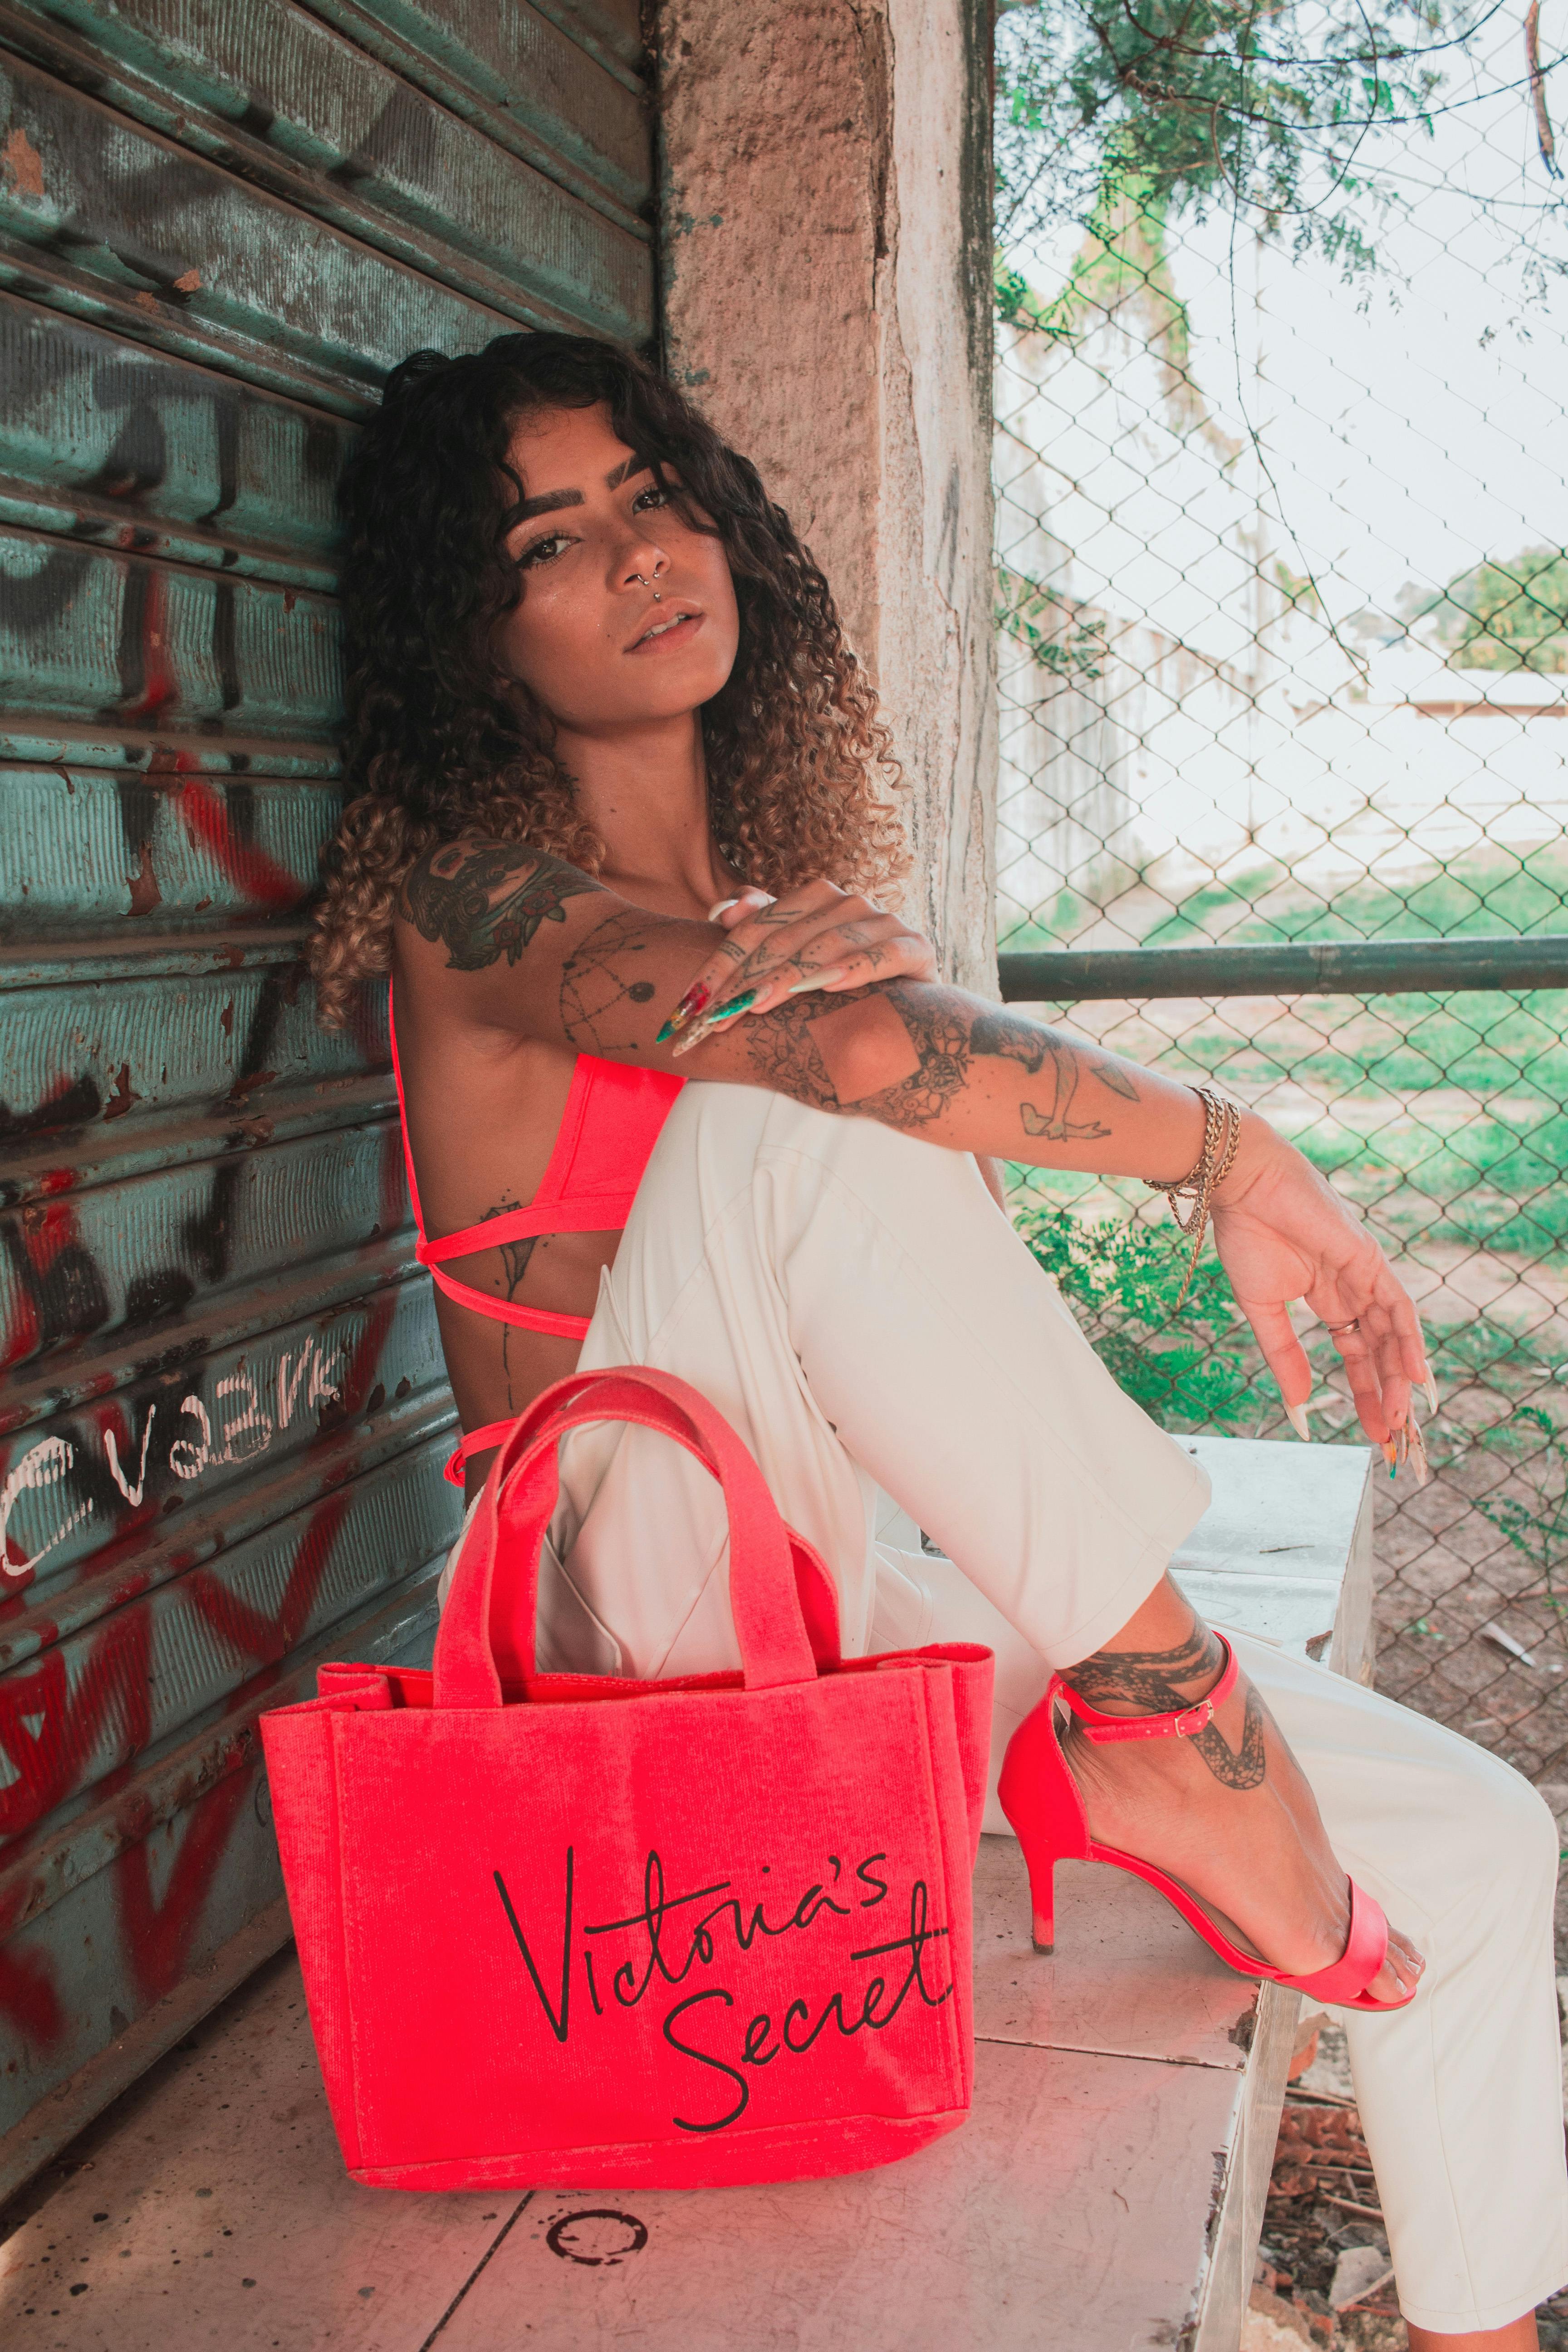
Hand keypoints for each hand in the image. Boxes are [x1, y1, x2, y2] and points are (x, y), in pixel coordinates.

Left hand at [658, 880, 938, 1051]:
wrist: (911, 1005)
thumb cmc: (842, 980)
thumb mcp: (795, 957)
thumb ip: (762, 929)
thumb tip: (725, 911)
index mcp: (815, 897)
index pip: (757, 928)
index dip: (720, 963)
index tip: (690, 1002)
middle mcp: (849, 902)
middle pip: (786, 938)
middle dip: (746, 978)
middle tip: (716, 1015)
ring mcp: (885, 922)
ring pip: (828, 944)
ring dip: (790, 975)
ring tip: (758, 1004)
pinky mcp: (916, 948)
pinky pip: (884, 955)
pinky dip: (856, 968)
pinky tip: (828, 986)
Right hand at [1211, 1116, 1430, 1445]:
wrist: (1243, 1187)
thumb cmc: (1246, 1236)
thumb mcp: (1263, 1312)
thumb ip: (1284, 1357)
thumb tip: (1301, 1410)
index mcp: (1329, 1300)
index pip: (1358, 1356)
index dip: (1366, 1393)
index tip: (1371, 1433)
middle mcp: (1354, 1291)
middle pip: (1382, 1352)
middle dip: (1388, 1396)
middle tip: (1391, 1439)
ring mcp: (1365, 1275)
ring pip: (1394, 1336)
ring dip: (1400, 1378)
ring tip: (1402, 1419)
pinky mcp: (1369, 1260)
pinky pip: (1400, 1306)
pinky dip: (1411, 1340)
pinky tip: (1415, 1375)